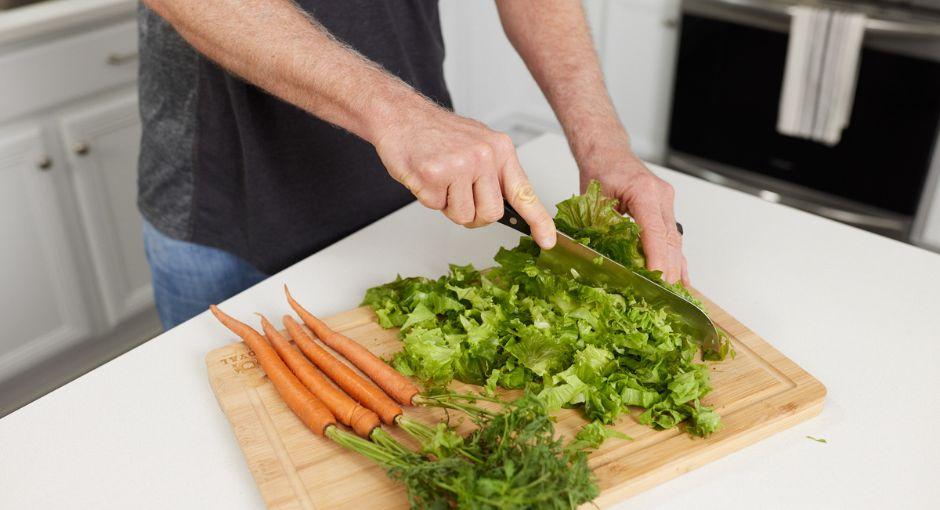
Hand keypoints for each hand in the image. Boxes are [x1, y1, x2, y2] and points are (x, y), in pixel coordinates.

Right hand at [372, 104, 556, 247]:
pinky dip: (428, 197)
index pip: (524, 192)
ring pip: (462, 215)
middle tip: (457, 194)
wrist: (401, 114)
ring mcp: (460, 164)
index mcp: (500, 149)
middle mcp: (484, 156)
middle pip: (491, 214)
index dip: (539, 220)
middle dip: (473, 214)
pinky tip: (425, 175)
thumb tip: (508, 208)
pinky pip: (436, 207)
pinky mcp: (434, 174)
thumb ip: (494, 174)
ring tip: (440, 179)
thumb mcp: (478, 144)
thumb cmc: (438, 133)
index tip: (548, 241)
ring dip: (447, 205)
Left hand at [580, 148, 687, 284]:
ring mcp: (667, 202)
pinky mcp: (666, 209)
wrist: (608, 152)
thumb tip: (607, 260)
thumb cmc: (600, 171)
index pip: (655, 233)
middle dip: (668, 270)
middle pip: (670, 240)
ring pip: (675, 241)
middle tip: (662, 296)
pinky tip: (682, 278)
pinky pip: (673, 237)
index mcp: (645, 192)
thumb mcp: (594, 201)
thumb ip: (603, 228)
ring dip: (674, 267)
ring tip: (672, 294)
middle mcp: (661, 196)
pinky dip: (676, 258)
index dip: (657, 260)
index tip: (656, 281)